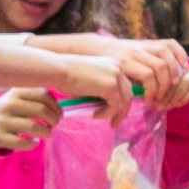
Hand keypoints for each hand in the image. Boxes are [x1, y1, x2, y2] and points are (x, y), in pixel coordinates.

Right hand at [0, 90, 61, 153]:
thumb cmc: (10, 111)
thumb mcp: (18, 97)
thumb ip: (35, 96)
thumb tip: (59, 108)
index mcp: (16, 91)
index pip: (43, 95)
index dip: (56, 106)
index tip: (59, 115)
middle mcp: (8, 104)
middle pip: (41, 110)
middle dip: (53, 120)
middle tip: (54, 125)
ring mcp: (2, 120)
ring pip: (33, 127)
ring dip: (46, 132)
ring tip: (47, 134)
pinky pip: (22, 142)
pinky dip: (33, 144)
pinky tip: (34, 142)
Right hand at [25, 35, 188, 109]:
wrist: (58, 69)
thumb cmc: (70, 77)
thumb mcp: (94, 80)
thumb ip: (106, 88)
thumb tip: (115, 106)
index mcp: (117, 64)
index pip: (129, 86)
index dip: (126, 102)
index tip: (118, 115)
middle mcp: (120, 68)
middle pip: (130, 94)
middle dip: (124, 111)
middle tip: (116, 123)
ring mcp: (116, 75)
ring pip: (125, 102)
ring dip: (116, 114)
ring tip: (108, 122)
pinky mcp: (110, 85)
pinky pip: (115, 105)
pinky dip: (107, 113)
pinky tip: (96, 115)